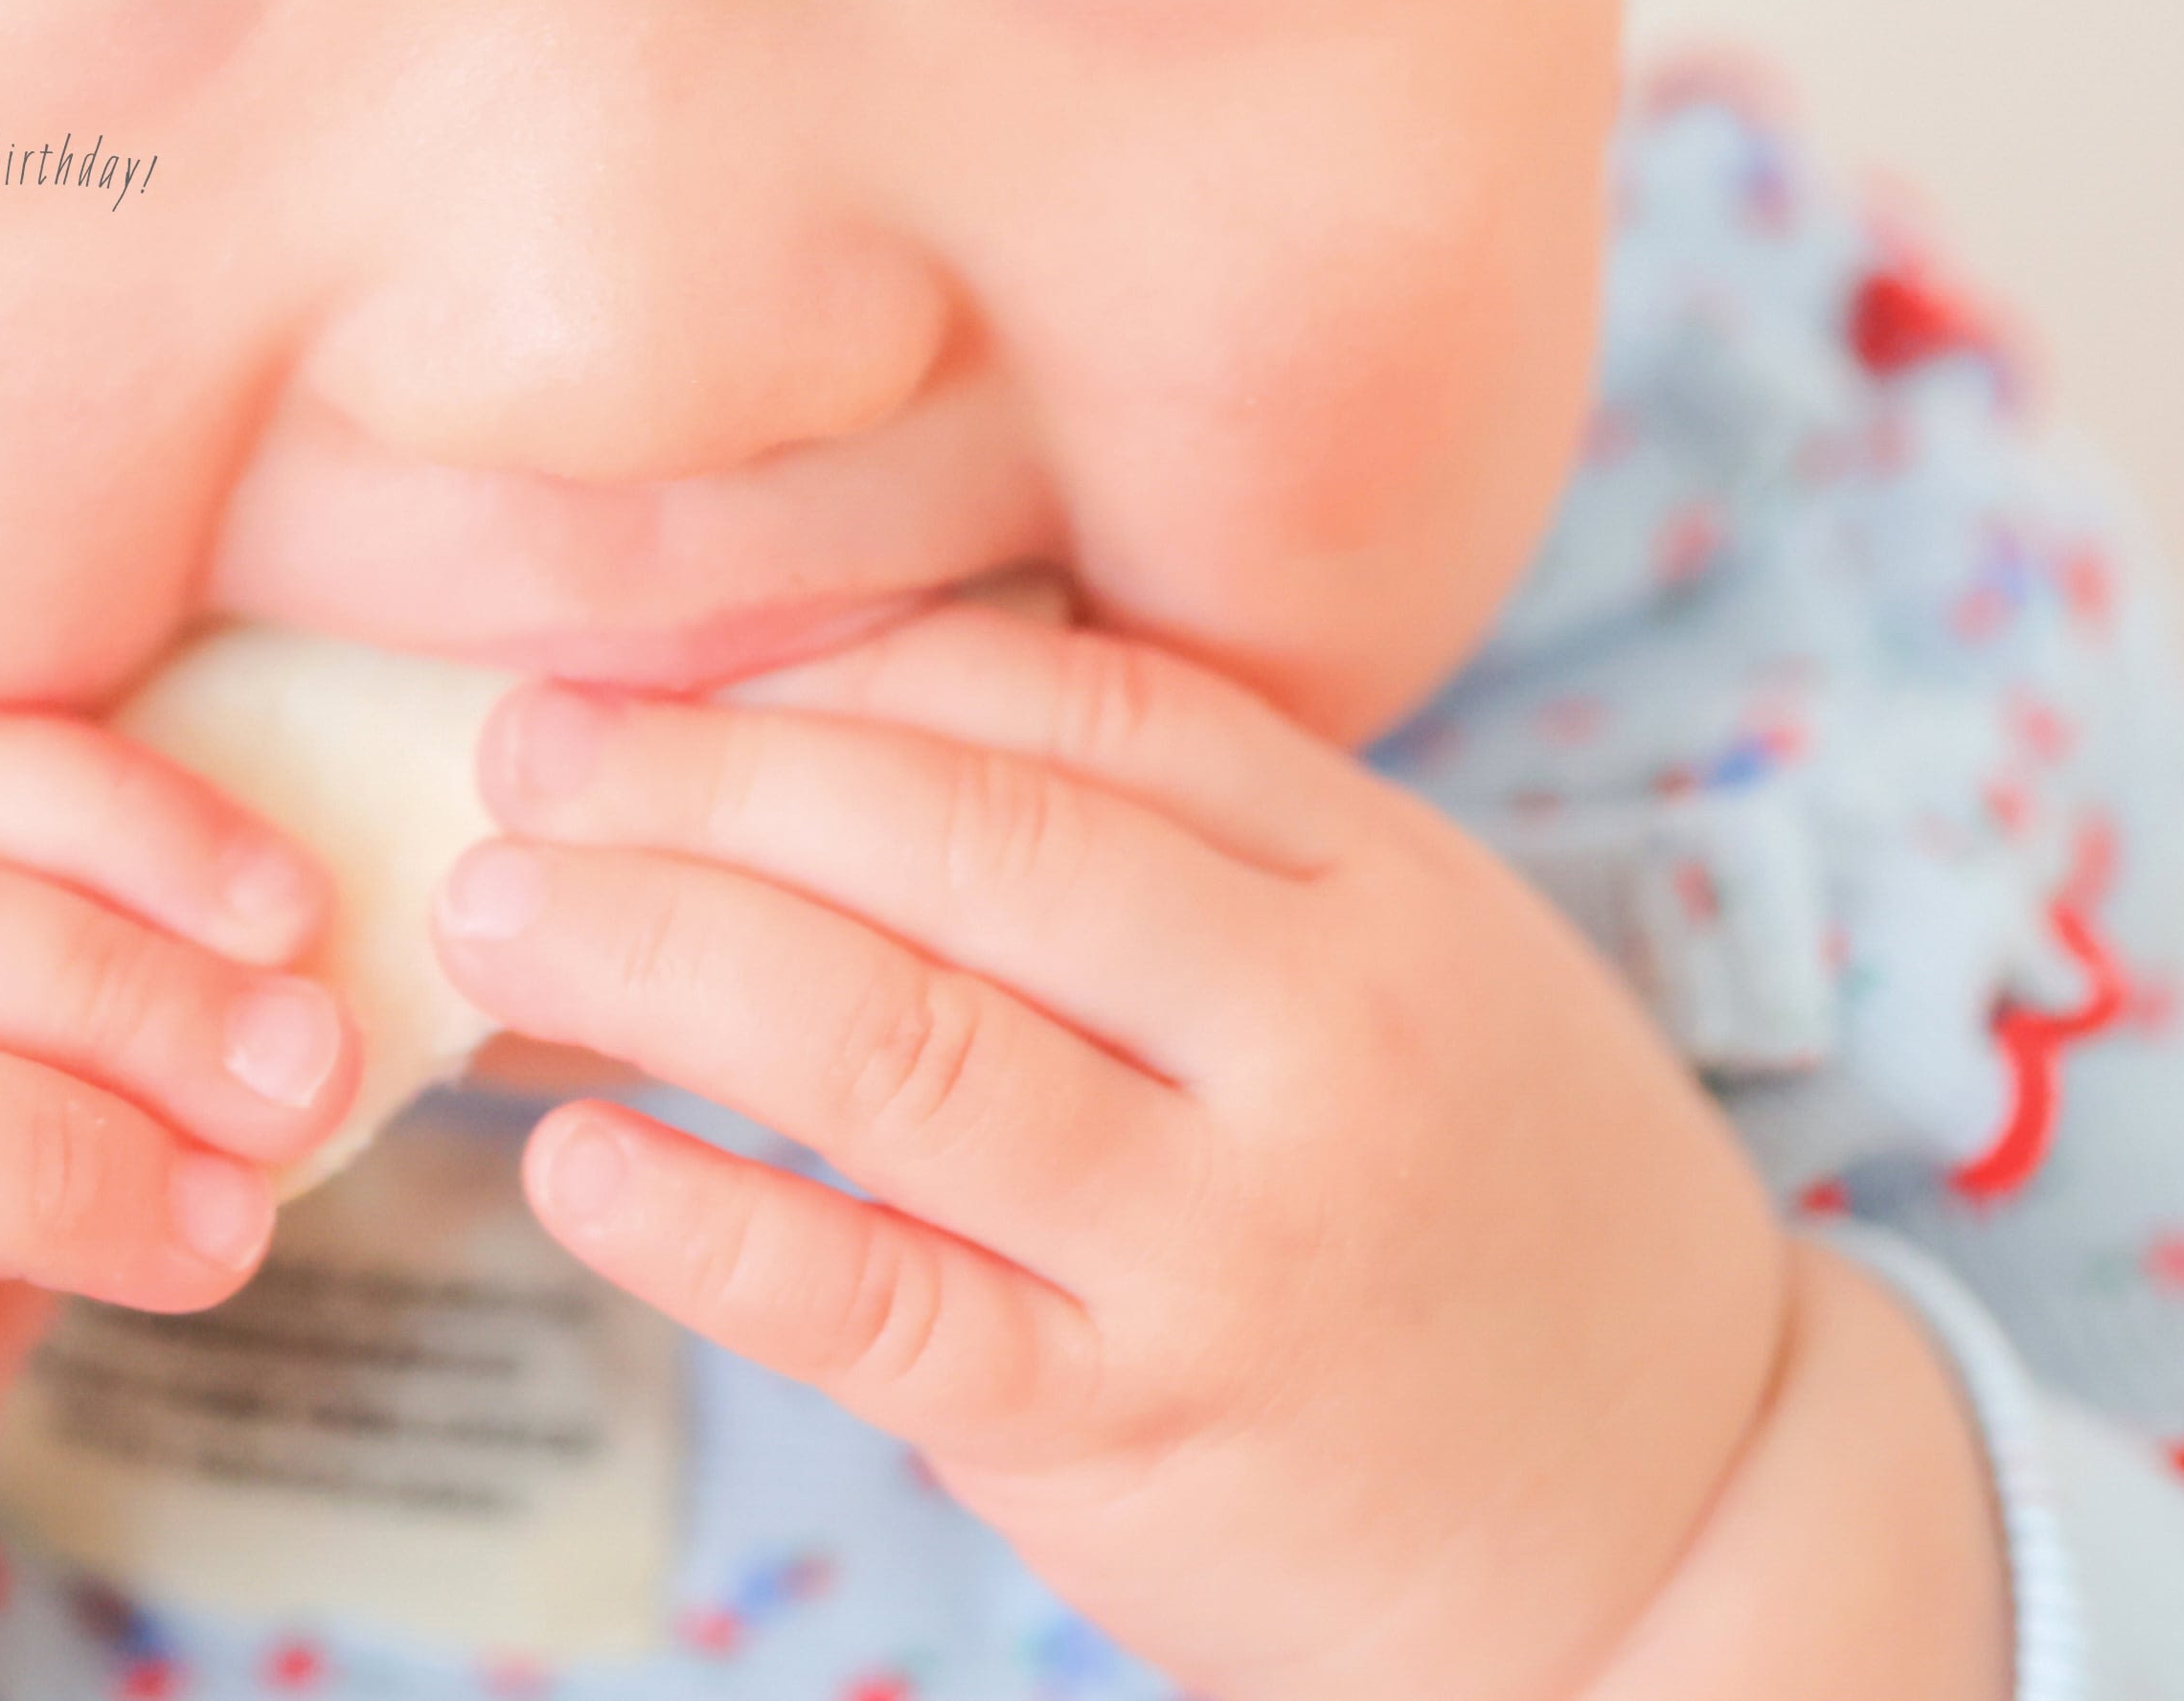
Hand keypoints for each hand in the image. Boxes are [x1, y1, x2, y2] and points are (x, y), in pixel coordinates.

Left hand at [428, 604, 1857, 1700]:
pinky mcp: (1133, 1428)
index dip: (829, 664)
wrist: (1686, 1526)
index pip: (1065, 700)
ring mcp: (1224, 1244)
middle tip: (520, 753)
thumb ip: (1173, 844)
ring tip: (496, 915)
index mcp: (1375, 886)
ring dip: (653, 956)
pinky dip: (701, 1220)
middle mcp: (1312, 1040)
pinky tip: (574, 1158)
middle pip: (954, 841)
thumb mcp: (1399, 963)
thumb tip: (820, 726)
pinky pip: (876, 1301)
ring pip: (891, 1045)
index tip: (656, 656)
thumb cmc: (1481, 1203)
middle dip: (698, 778)